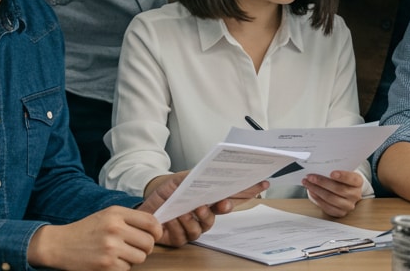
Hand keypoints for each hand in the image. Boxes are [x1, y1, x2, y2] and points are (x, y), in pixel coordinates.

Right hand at [26, 206, 160, 270]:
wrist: (59, 245)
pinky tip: (110, 261)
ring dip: (133, 258)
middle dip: (145, 247)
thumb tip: (156, 227)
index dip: (158, 231)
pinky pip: (127, 268)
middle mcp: (115, 228)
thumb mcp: (107, 215)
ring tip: (120, 254)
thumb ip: (130, 219)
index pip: (151, 221)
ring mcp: (110, 247)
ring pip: (141, 257)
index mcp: (116, 213)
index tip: (155, 235)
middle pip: (149, 242)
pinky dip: (121, 267)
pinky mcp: (106, 265)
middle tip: (134, 247)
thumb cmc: (87, 230)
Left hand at [137, 173, 259, 247]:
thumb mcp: (181, 178)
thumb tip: (212, 171)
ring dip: (196, 217)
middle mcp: (206, 213)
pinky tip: (172, 218)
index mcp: (209, 197)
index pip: (234, 193)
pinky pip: (186, 234)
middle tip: (221, 204)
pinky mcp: (182, 238)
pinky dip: (178, 225)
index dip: (250, 190)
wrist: (146, 205)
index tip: (263, 183)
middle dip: (224, 207)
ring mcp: (195, 226)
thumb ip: (197, 176)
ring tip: (185, 211)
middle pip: (224, 211)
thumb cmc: (166, 192)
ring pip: (205, 225)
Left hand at [304, 169, 365, 216]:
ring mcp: (349, 205)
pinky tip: (311, 192)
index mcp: (358, 182)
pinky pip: (327, 207)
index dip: (342, 176)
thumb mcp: (343, 172)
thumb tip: (320, 169)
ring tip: (308, 184)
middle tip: (311, 177)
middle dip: (322, 182)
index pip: (351, 179)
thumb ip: (335, 171)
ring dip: (317, 190)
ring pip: (331, 198)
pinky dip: (317, 199)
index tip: (331, 173)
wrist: (347, 191)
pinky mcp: (341, 213)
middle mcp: (355, 194)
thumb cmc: (343, 179)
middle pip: (338, 189)